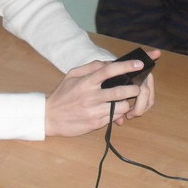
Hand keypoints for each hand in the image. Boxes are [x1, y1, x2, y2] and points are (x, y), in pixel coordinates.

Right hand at [44, 50, 159, 136]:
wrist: (49, 117)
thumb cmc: (62, 94)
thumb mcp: (72, 75)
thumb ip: (91, 67)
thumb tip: (109, 63)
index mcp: (86, 82)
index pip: (109, 71)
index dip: (126, 66)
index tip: (139, 63)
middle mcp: (91, 97)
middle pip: (119, 91)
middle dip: (133, 89)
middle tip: (137, 87)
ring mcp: (94, 111)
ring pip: (120, 107)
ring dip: (127, 103)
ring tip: (125, 100)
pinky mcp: (95, 124)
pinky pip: (114, 117)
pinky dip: (118, 113)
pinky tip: (116, 110)